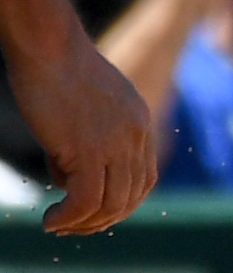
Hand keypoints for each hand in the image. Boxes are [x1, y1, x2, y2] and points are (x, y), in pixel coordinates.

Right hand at [7, 28, 150, 234]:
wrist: (48, 45)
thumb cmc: (55, 69)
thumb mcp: (85, 108)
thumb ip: (85, 143)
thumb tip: (66, 180)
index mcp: (141, 124)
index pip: (144, 178)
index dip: (122, 201)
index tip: (96, 212)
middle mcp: (136, 137)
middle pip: (130, 196)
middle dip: (103, 219)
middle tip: (72, 227)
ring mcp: (116, 145)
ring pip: (110, 204)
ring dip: (84, 223)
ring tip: (58, 226)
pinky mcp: (89, 151)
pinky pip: (87, 200)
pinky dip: (70, 217)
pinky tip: (51, 220)